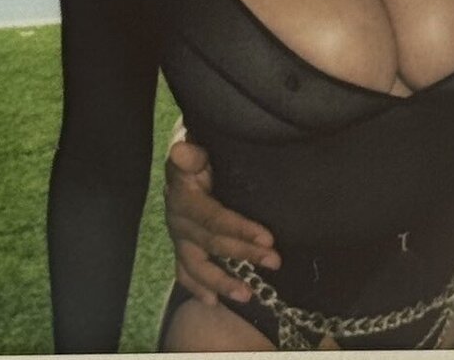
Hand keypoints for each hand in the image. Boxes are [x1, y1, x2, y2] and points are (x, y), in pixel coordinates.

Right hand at [163, 138, 279, 303]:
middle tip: (274, 261)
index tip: (268, 238)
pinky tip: (212, 302)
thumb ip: (191, 154)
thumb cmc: (198, 159)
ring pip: (198, 265)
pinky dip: (197, 288)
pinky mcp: (181, 249)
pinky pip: (185, 273)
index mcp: (185, 199)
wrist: (184, 165)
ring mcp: (179, 239)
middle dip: (245, 253)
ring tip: (246, 295)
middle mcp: (179, 222)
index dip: (241, 230)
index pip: (215, 218)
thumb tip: (183, 150)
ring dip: (221, 282)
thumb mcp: (195, 152)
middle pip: (214, 244)